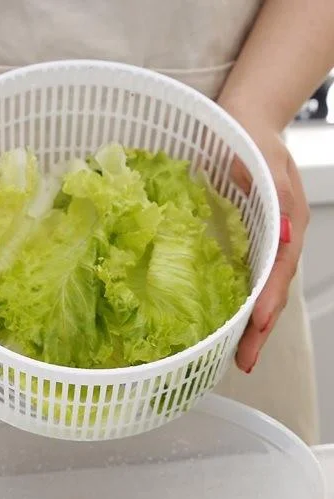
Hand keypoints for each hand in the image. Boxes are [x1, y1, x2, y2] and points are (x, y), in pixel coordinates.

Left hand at [223, 113, 309, 373]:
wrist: (247, 119)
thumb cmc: (251, 133)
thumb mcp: (261, 155)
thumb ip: (268, 186)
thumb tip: (285, 235)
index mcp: (288, 220)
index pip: (279, 270)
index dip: (268, 302)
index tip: (258, 329)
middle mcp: (281, 237)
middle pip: (274, 290)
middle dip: (261, 328)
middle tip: (245, 360)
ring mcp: (267, 241)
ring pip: (263, 289)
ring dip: (252, 323)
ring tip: (238, 354)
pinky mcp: (249, 241)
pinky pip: (248, 278)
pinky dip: (242, 303)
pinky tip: (228, 321)